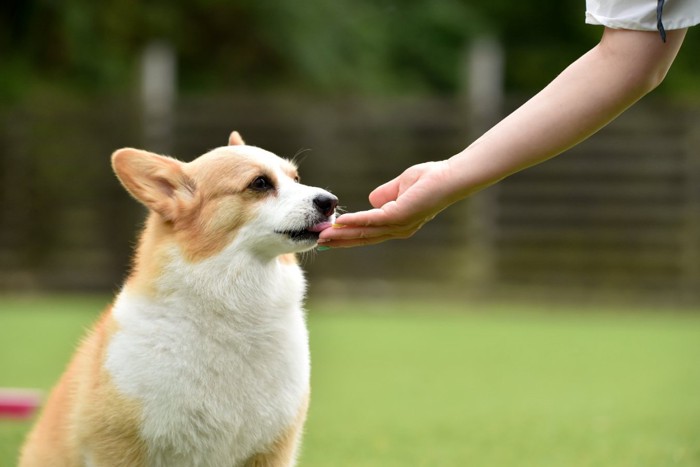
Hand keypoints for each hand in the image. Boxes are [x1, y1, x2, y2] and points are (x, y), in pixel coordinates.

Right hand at [318, 160, 458, 247]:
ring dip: (342, 235)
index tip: (330, 237)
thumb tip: (372, 199)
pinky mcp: (399, 216)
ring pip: (365, 233)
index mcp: (398, 224)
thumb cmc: (430, 179)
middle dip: (341, 241)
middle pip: (364, 238)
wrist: (450, 178)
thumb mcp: (401, 186)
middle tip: (319, 243)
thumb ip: (386, 195)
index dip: (349, 235)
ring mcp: (399, 224)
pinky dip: (355, 221)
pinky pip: (372, 220)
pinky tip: (340, 223)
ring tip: (323, 237)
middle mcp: (398, 229)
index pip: (369, 233)